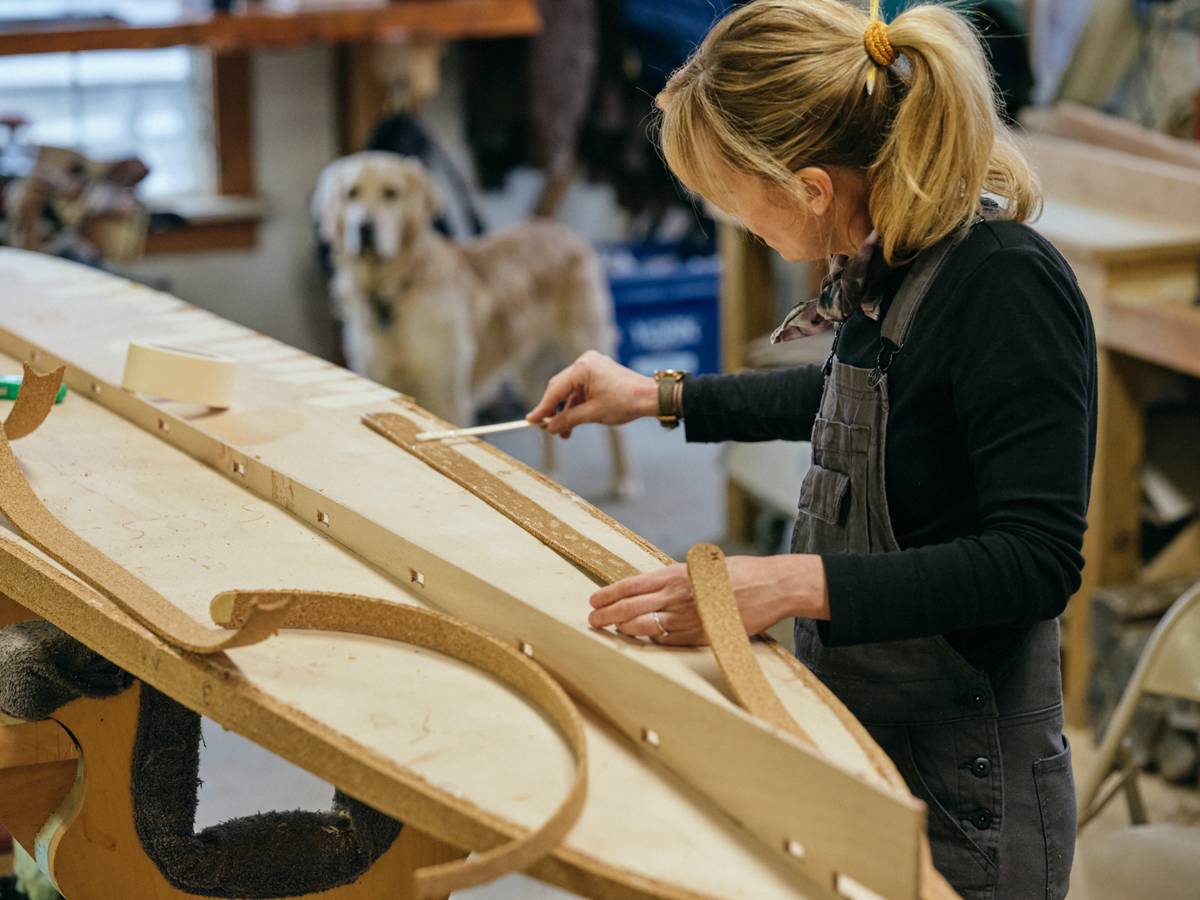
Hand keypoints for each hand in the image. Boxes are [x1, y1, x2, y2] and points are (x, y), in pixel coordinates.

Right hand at [527, 351, 657, 438]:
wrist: (650, 398)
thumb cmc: (625, 402)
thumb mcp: (592, 414)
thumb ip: (567, 419)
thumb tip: (548, 427)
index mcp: (583, 368)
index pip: (556, 390)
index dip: (543, 408)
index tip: (531, 421)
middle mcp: (585, 362)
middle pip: (560, 388)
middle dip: (554, 410)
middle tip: (546, 428)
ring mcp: (593, 366)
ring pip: (571, 391)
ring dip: (567, 411)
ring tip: (564, 433)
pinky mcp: (599, 372)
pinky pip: (581, 389)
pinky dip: (577, 405)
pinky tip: (574, 422)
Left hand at [587, 555, 829, 645]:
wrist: (771, 586)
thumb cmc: (738, 573)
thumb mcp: (701, 567)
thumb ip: (676, 578)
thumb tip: (653, 588)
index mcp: (676, 575)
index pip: (631, 585)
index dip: (609, 593)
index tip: (594, 599)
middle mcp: (677, 596)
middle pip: (630, 607)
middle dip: (607, 615)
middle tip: (592, 620)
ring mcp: (687, 618)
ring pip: (644, 626)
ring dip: (623, 629)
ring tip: (610, 630)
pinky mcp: (700, 636)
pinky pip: (668, 640)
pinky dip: (650, 640)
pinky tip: (641, 639)